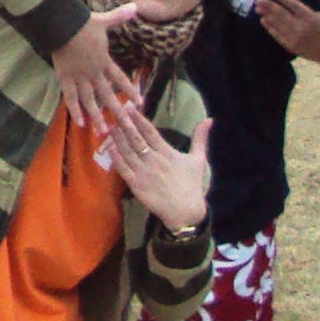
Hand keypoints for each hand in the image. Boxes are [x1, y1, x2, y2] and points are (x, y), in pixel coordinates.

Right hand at [48, 6, 142, 137]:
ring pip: (90, 101)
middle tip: (127, 127)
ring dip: (98, 117)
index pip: (120, 78)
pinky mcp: (65, 78)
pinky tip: (80, 123)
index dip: (129, 90)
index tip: (140, 102)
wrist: (63, 25)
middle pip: (108, 95)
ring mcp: (80, 77)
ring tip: (104, 132)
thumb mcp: (104, 20)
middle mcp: (94, 72)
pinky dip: (75, 110)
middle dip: (118, 112)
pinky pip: (71, 97)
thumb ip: (120, 16)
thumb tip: (136, 6)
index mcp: (104, 60)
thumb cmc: (83, 22)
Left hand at [95, 94, 209, 231]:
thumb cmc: (192, 185)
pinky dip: (117, 158)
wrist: (185, 213)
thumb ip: (201, 138)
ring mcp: (144, 174)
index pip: (151, 132)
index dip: (140, 119)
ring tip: (110, 126)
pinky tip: (110, 148)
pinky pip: (124, 170)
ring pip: (128, 152)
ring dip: (118, 139)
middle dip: (125, 125)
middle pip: (136, 140)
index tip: (130, 107)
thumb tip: (210, 119)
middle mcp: (154, 161)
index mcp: (168, 154)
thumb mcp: (199, 160)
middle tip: (114, 111)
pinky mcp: (136, 186)